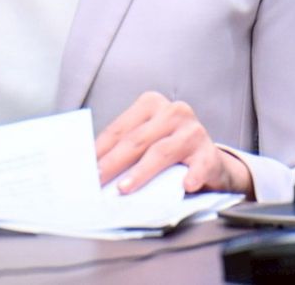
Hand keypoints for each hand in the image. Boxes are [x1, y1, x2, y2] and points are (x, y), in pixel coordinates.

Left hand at [95, 91, 254, 196]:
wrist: (210, 163)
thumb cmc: (170, 151)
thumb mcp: (147, 141)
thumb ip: (126, 148)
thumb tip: (94, 168)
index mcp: (151, 104)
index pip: (120, 128)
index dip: (101, 149)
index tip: (85, 167)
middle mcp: (173, 112)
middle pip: (137, 140)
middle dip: (113, 162)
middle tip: (97, 181)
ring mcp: (193, 131)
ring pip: (161, 152)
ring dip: (141, 173)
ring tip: (124, 189)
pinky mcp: (210, 153)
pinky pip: (199, 166)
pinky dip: (192, 176)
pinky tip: (185, 186)